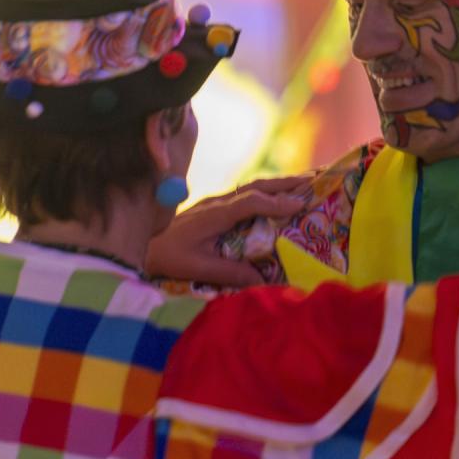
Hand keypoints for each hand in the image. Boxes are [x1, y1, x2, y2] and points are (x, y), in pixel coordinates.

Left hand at [146, 176, 310, 287]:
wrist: (143, 244)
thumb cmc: (167, 257)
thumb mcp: (198, 268)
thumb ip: (230, 272)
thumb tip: (261, 278)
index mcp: (214, 215)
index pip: (250, 202)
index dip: (276, 201)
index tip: (300, 204)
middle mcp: (217, 203)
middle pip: (255, 186)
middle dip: (286, 183)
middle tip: (315, 179)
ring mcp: (216, 203)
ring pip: (252, 187)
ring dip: (278, 185)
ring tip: (305, 183)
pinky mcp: (215, 208)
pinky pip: (246, 196)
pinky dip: (266, 194)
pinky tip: (278, 198)